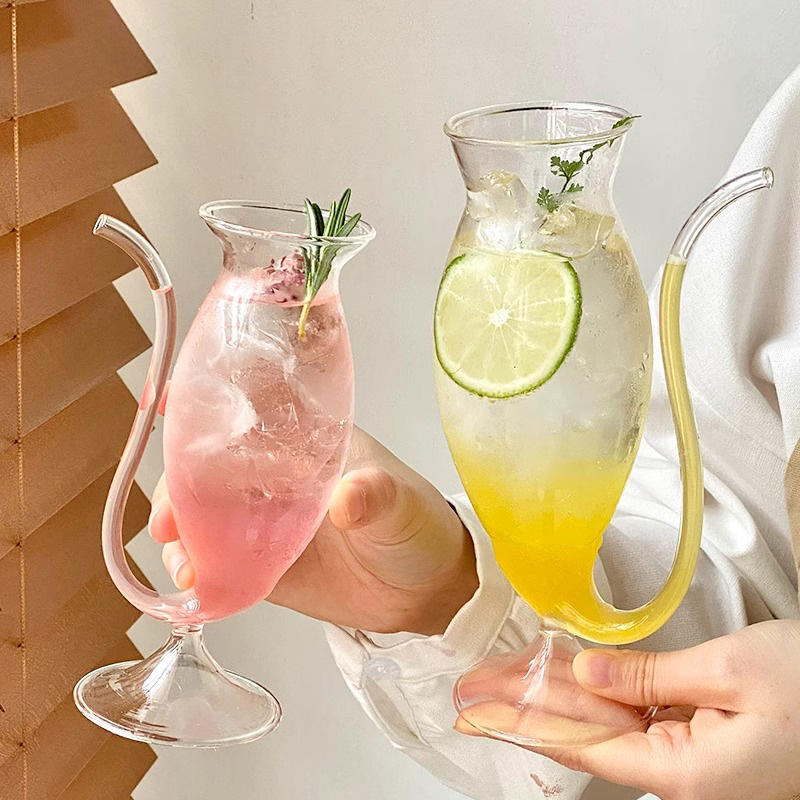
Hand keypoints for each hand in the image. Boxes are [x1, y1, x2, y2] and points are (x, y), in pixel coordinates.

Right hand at [149, 427, 476, 634]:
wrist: (427, 588)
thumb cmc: (418, 524)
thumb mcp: (399, 503)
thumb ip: (373, 495)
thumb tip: (345, 500)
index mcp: (307, 443)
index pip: (251, 417)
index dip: (208, 411)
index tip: (169, 406)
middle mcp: (277, 477)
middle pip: (213, 469)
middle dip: (181, 486)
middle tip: (171, 517)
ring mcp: (267, 522)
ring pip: (207, 518)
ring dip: (182, 533)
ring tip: (181, 559)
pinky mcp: (264, 565)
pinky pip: (220, 564)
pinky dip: (199, 571)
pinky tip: (191, 584)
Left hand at [457, 620, 799, 799]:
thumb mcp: (730, 672)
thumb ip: (650, 676)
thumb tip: (586, 670)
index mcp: (683, 771)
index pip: (580, 744)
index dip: (522, 722)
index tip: (476, 708)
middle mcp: (680, 773)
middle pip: (583, 733)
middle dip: (523, 707)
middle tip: (471, 689)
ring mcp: (691, 756)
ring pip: (604, 720)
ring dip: (552, 696)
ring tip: (500, 681)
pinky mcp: (701, 738)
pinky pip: (634, 713)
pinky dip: (595, 691)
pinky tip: (563, 677)